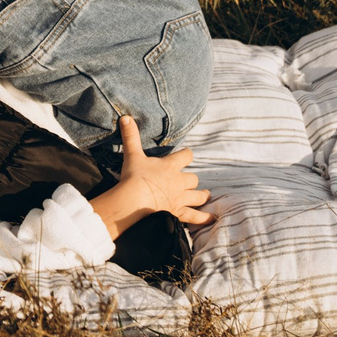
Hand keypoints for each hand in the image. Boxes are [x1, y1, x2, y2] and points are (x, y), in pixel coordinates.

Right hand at [87, 115, 212, 239]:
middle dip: (192, 179)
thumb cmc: (134, 177)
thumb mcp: (132, 155)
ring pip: (198, 197)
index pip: (186, 156)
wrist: (135, 201)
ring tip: (205, 196)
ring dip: (202, 196)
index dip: (187, 155)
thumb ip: (130, 136)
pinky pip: (196, 217)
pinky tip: (212, 219)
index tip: (187, 155)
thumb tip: (125, 117)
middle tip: (191, 180)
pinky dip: (204, 218)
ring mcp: (180, 199)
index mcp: (170, 166)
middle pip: (193, 179)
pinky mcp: (178, 213)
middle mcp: (179, 182)